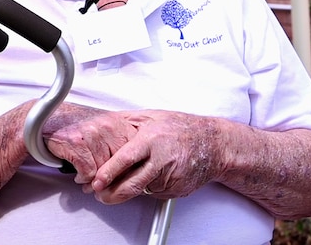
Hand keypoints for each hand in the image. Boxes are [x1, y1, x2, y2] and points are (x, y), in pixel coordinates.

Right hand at [43, 104, 138, 186]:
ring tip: (88, 177)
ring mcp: (93, 134)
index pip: (134, 153)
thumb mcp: (104, 126)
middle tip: (104, 182)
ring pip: (103, 171)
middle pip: (120, 164)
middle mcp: (108, 126)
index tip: (124, 177)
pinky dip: (81, 177)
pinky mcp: (77, 144)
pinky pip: (87, 173)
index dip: (129, 169)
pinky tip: (78, 172)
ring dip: (94, 179)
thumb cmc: (74, 123)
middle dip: (111, 177)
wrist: (44, 117)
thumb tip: (134, 164)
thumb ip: (119, 140)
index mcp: (118, 122)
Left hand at [89, 110, 224, 203]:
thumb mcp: (152, 117)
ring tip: (131, 175)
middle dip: (112, 194)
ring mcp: (170, 178)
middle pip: (132, 184)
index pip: (126, 159)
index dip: (109, 172)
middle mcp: (161, 160)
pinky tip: (153, 174)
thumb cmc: (182, 128)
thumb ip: (127, 122)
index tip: (97, 181)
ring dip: (130, 188)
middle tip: (101, 194)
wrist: (214, 145)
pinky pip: (155, 192)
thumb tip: (103, 124)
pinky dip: (148, 188)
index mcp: (152, 140)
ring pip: (142, 190)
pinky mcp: (176, 190)